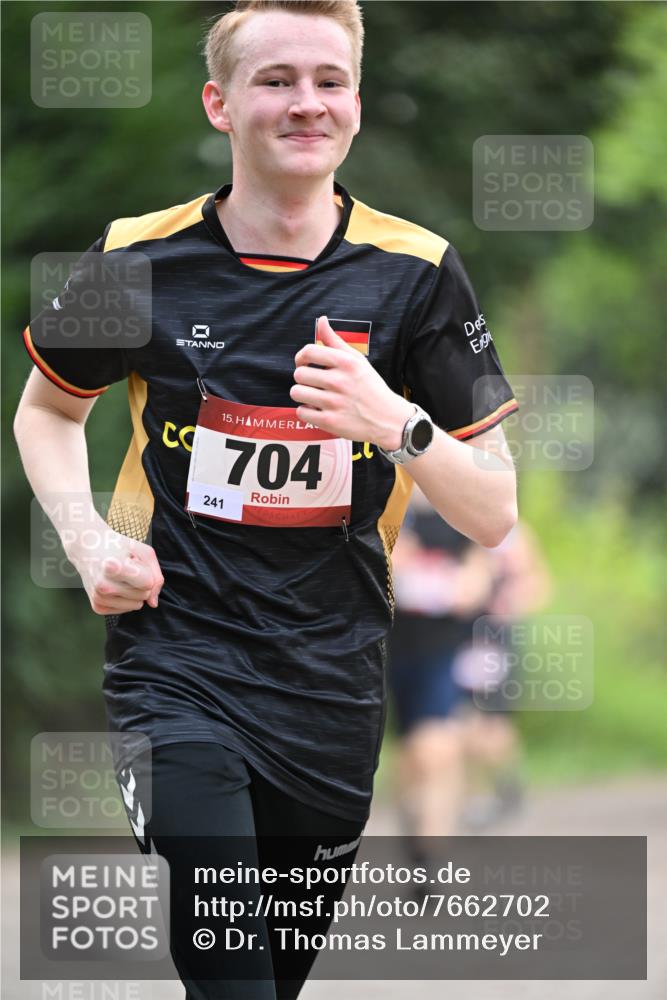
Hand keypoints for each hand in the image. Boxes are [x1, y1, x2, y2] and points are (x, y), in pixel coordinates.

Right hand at [65, 517, 163, 614]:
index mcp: (113, 567)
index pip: (148, 584)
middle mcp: (103, 585)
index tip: (134, 562)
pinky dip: (125, 598)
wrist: (87, 548)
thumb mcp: (143, 552)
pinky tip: (114, 585)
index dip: (147, 572)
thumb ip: (156, 576)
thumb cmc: (118, 547)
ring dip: (133, 591)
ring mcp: (99, 598)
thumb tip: (153, 603)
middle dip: (141, 582)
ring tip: (120, 577)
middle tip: (126, 569)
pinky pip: (126, 609)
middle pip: (143, 595)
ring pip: (137, 605)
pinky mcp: (97, 607)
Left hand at [291, 316, 414, 448]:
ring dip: (303, 395)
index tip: (305, 364)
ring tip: (315, 397)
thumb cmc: (371, 387)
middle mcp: (339, 381)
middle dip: (303, 379)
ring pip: (297, 393)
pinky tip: (318, 410)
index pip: (308, 352)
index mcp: (345, 363)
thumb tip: (321, 320)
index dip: (301, 358)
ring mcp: (334, 403)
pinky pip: (301, 412)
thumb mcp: (357, 360)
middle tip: (314, 384)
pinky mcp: (330, 422)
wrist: (388, 419)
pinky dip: (307, 412)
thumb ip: (336, 340)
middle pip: (299, 374)